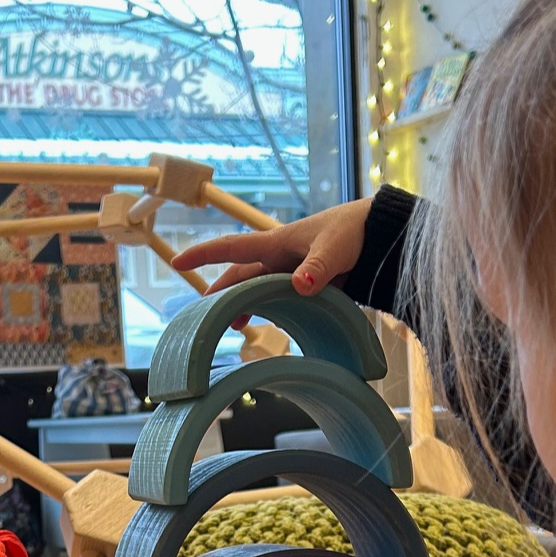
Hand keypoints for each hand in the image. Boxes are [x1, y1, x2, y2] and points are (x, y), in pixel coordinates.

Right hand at [172, 200, 372, 323]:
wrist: (378, 234)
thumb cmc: (354, 232)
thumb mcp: (334, 249)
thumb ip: (317, 269)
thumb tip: (299, 287)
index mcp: (277, 243)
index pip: (232, 248)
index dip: (203, 255)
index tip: (177, 262)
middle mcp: (279, 257)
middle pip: (241, 274)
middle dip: (220, 290)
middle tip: (202, 311)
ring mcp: (291, 270)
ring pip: (258, 288)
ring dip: (244, 303)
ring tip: (234, 324)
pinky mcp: (306, 284)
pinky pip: (279, 297)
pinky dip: (269, 309)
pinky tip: (266, 323)